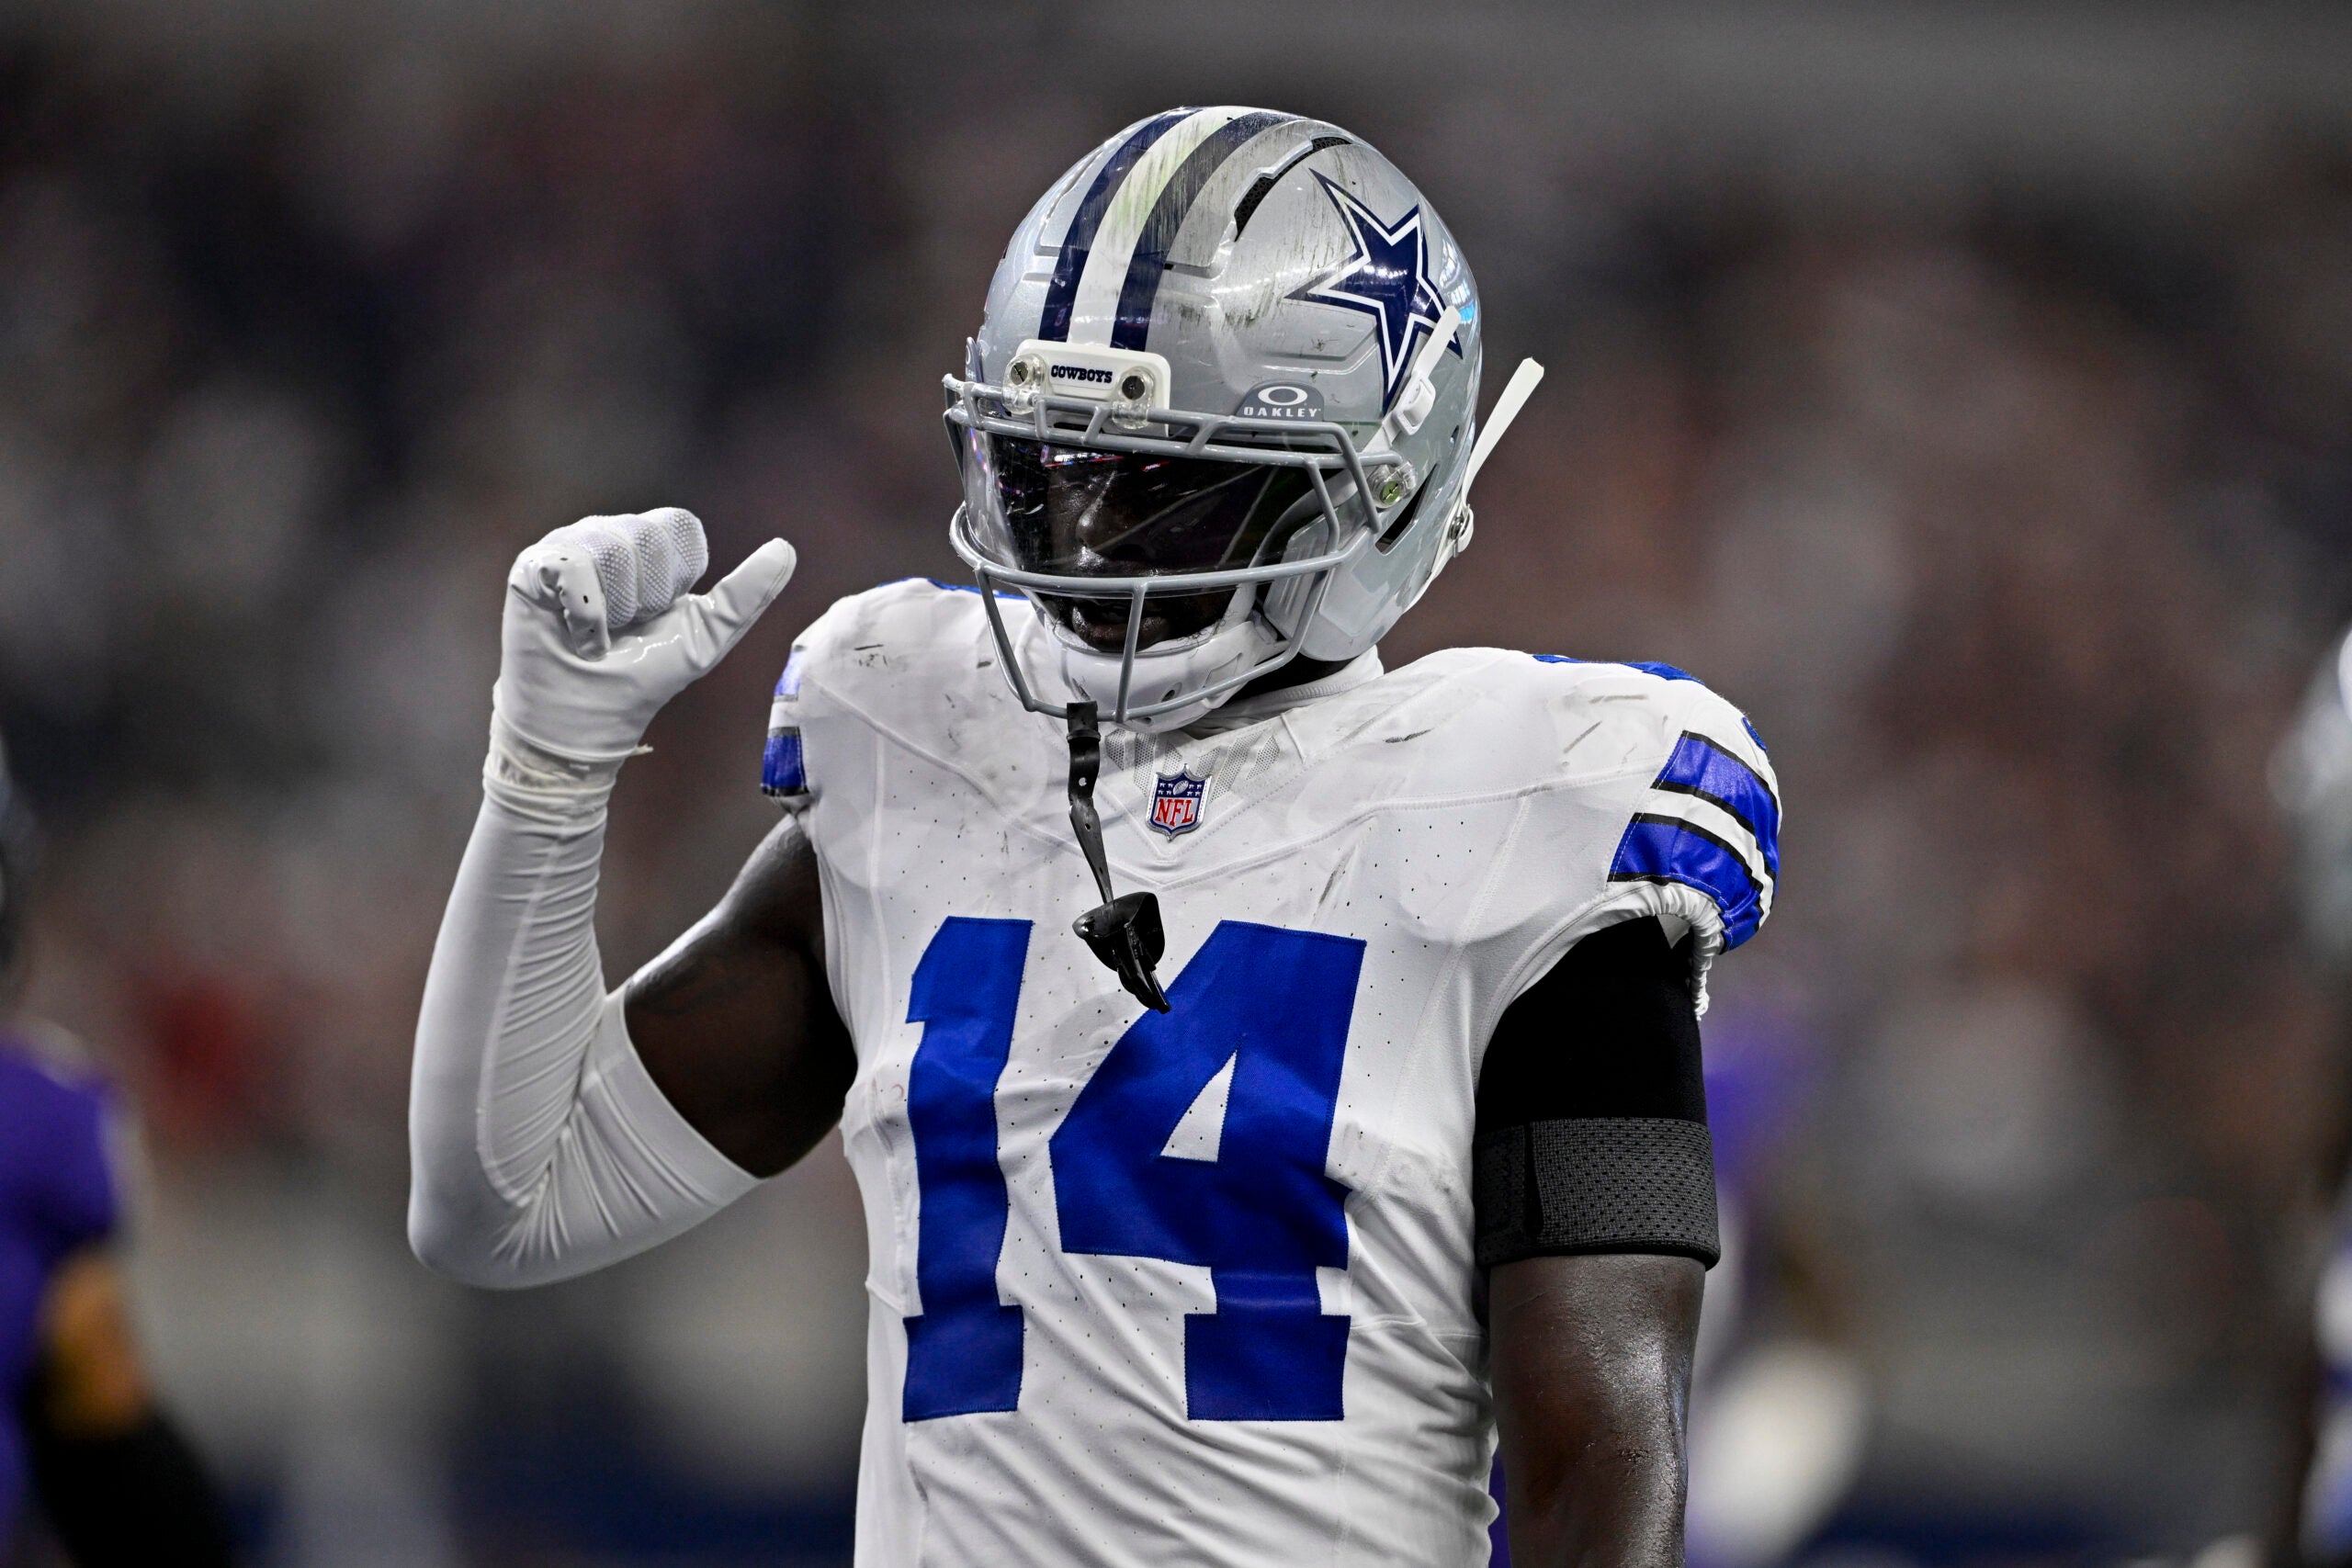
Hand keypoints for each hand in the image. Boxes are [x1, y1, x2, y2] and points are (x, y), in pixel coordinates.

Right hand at [493, 509, 796, 760]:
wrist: (588, 721)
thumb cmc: (642, 678)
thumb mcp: (706, 639)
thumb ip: (744, 595)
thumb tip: (785, 548)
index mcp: (648, 548)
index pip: (679, 525)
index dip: (676, 575)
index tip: (661, 613)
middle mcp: (606, 537)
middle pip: (646, 537)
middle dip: (646, 597)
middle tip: (625, 630)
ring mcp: (566, 548)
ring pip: (610, 547)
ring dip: (615, 608)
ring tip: (599, 635)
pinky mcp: (532, 569)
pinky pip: (573, 563)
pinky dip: (586, 612)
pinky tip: (578, 636)